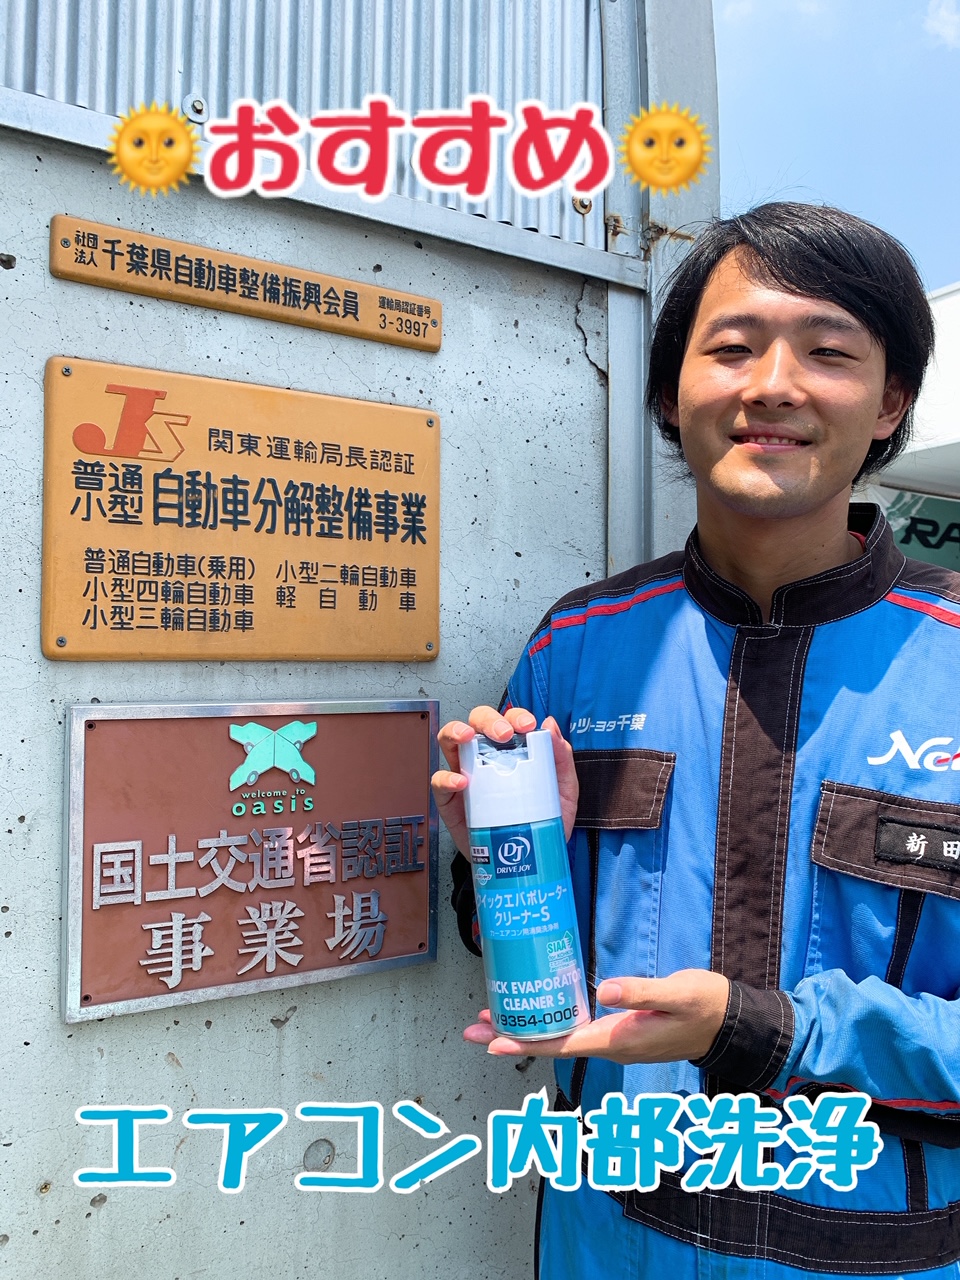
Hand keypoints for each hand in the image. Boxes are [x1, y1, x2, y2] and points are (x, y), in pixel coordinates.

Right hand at [431, 706, 578, 856]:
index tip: (528, 725)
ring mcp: (466, 776)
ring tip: (468, 737)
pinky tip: (462, 782)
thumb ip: (561, 760)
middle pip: (476, 723)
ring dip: (455, 732)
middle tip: (502, 734)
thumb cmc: (542, 823)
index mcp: (512, 751)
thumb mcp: (562, 791)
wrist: (527, 862)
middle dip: (487, 720)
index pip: (508, 721)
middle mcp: (486, 758)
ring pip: (449, 742)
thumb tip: (551, 726)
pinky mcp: (451, 800)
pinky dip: (447, 778)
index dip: (515, 716)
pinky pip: (440, 782)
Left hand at [464, 970, 729, 1064]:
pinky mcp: (620, 1029)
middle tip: (474, 1027)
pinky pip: (576, 1029)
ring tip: (494, 1017)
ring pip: (562, 1037)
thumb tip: (603, 991)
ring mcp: (615, 1040)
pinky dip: (552, 1020)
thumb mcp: (675, 993)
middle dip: (513, 1036)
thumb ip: (640, 992)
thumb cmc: (705, 1006)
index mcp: (618, 1040)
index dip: (525, 1043)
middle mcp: (611, 1045)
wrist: (731, 1023)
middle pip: (553, 1043)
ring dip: (528, 1028)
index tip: (490, 1042)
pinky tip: (540, 1008)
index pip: (562, 1043)